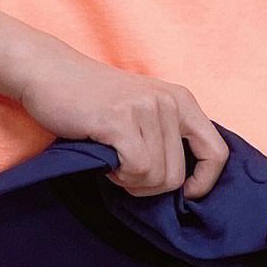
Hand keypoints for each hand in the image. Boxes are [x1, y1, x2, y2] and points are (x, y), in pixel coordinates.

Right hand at [16, 43, 229, 198]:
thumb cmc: (94, 101)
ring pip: (156, 178)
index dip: (204, 183)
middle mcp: (170, 101)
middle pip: (177, 178)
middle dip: (148, 186)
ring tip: (112, 155)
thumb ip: (168, 136)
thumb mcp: (144, 111)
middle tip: (123, 165)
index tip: (182, 193)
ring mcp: (146, 108)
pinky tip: (104, 155)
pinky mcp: (121, 119)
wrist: (49, 72)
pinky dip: (117, 174)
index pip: (217, 153)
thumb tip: (190, 186)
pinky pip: (135, 170)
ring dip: (129, 180)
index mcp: (182, 99)